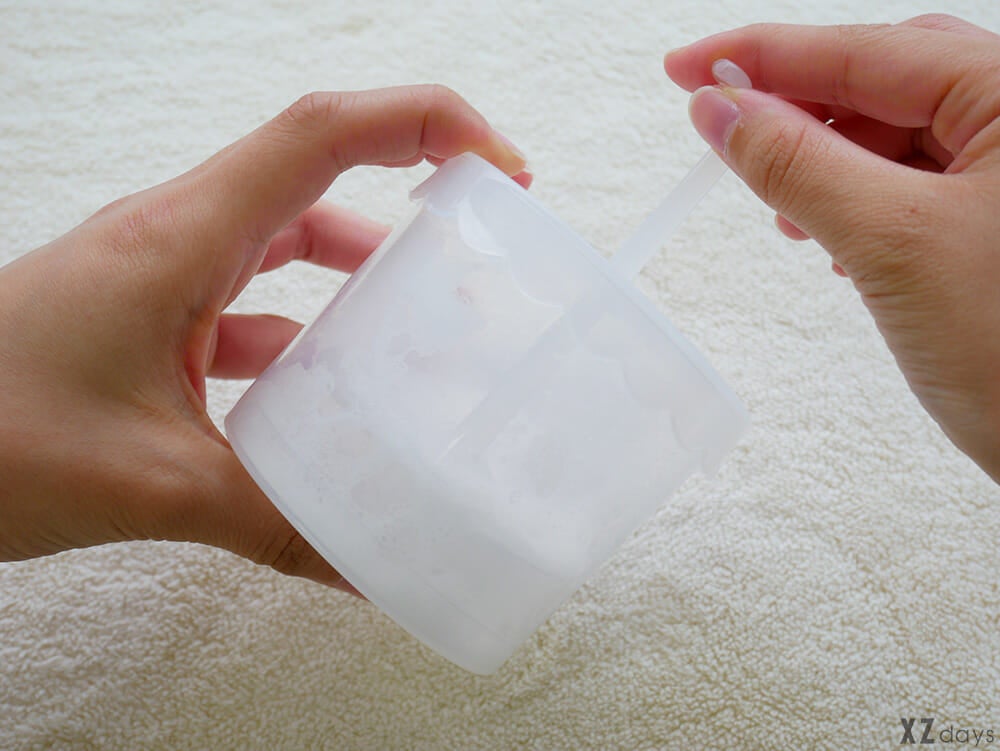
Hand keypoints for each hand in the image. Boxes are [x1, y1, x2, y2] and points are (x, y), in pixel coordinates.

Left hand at [0, 85, 528, 587]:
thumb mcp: (147, 481)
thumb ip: (273, 523)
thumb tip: (374, 569)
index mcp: (182, 237)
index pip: (324, 133)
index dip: (427, 126)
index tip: (500, 167)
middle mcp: (177, 235)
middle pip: (319, 169)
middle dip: (414, 186)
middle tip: (483, 233)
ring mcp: (162, 274)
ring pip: (286, 238)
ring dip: (359, 266)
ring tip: (424, 317)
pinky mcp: (151, 318)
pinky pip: (250, 303)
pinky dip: (303, 335)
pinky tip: (330, 392)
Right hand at [665, 15, 999, 481]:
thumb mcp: (890, 242)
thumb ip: (796, 163)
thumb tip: (721, 110)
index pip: (866, 51)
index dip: (764, 56)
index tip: (687, 67)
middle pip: (882, 80)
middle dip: (797, 105)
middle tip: (722, 124)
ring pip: (894, 133)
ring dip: (824, 160)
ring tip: (781, 208)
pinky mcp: (995, 221)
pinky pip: (911, 181)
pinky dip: (857, 197)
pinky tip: (830, 233)